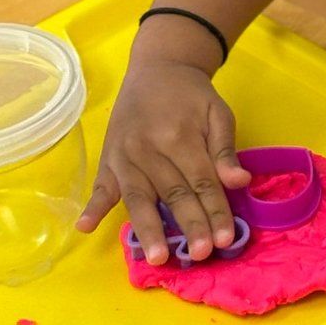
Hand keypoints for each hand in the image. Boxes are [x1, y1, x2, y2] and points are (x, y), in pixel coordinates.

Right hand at [75, 59, 250, 264]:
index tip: (227, 239)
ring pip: (138, 197)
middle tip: (202, 254)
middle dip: (189, 225)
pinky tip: (85, 228)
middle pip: (173, 194)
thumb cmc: (192, 95)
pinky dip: (92, 206)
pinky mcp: (108, 158)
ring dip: (148, 228)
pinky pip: (100, 185)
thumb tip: (239, 182)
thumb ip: (225, 149)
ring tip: (156, 257)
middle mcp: (149, 148)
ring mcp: (124, 155)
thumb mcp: (218, 112)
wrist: (157, 67)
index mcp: (180, 135)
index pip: (201, 181)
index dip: (215, 210)